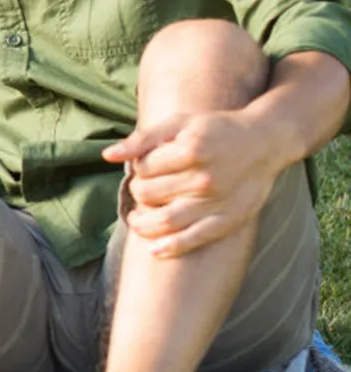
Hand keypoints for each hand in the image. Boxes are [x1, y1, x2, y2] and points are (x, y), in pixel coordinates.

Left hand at [103, 110, 280, 258]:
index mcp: (191, 151)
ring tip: (136, 219)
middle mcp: (204, 179)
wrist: (265, 142)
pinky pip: (194, 239)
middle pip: (149, 194)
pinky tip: (154, 249)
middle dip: (138, 192)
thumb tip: (107, 155)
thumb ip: (142, 138)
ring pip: (165, 221)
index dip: (137, 168)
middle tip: (143, 189)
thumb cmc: (216, 129)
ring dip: (142, 223)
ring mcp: (216, 202)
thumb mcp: (180, 123)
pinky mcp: (228, 220)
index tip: (143, 167)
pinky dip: (170, 247)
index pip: (143, 168)